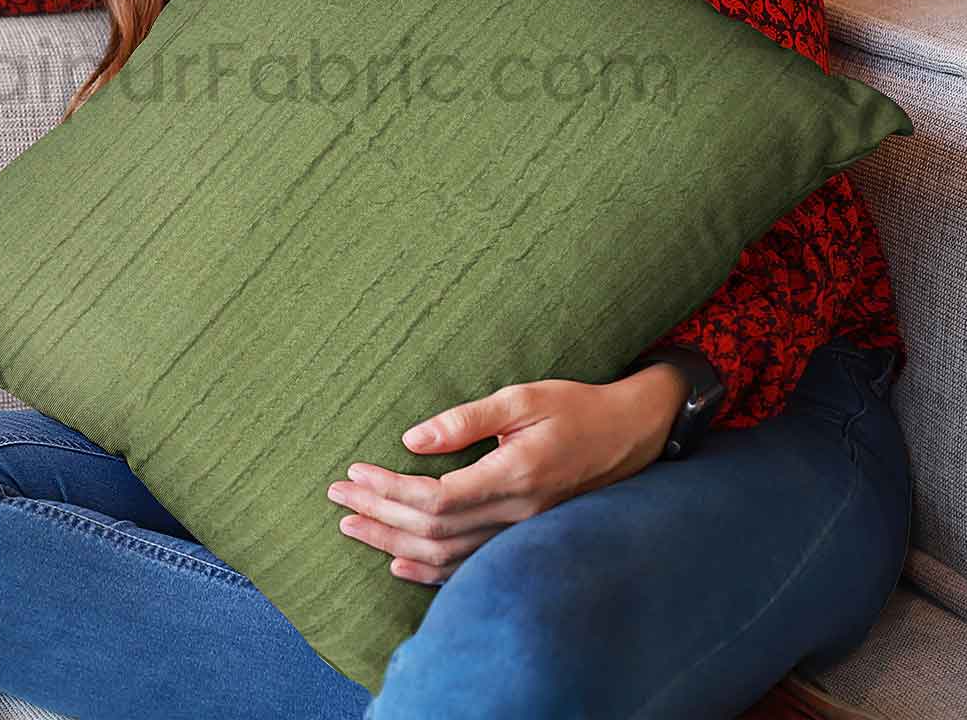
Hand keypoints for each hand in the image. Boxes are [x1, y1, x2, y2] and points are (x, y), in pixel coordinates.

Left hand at [327, 368, 688, 585]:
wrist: (629, 434)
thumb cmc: (575, 407)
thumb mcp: (522, 398)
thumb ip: (466, 419)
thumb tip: (412, 440)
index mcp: (514, 475)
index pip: (436, 498)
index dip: (390, 490)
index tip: (356, 471)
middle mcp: (517, 513)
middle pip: (432, 531)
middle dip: (378, 514)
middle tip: (337, 496)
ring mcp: (521, 533)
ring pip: (446, 556)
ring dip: (393, 543)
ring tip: (352, 524)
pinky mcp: (522, 538)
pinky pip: (469, 567)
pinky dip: (428, 570)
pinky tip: (397, 561)